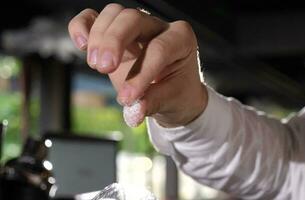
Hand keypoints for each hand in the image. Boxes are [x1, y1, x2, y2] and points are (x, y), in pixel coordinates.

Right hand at [68, 3, 207, 126]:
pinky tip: (81, 45)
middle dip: (114, 41)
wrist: (171, 92)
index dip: (140, 74)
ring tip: (96, 65)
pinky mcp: (114, 32)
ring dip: (99, 38)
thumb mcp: (172, 100)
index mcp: (180, 39)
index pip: (158, 49)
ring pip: (113, 14)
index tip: (127, 98)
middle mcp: (158, 27)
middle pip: (132, 18)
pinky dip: (82, 26)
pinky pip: (93, 18)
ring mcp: (135, 26)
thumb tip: (134, 111)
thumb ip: (153, 103)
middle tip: (104, 69)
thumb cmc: (176, 92)